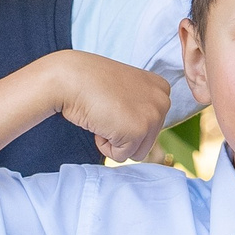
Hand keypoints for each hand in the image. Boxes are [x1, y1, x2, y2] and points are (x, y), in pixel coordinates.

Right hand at [36, 51, 170, 162]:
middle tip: (107, 109)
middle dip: (123, 133)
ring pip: (137, 152)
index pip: (151, 125)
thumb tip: (140, 130)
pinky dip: (105, 145)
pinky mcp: (138, 132)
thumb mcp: (126, 88)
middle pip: (147, 141)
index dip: (126, 120)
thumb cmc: (91, 82)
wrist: (70, 78)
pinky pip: (121, 156)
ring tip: (105, 116)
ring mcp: (153, 116)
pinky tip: (100, 121)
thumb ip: (140, 106)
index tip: (113, 101)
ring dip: (116, 141)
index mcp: (161, 88)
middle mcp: (163, 101)